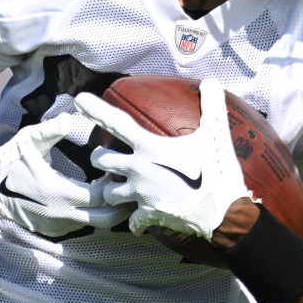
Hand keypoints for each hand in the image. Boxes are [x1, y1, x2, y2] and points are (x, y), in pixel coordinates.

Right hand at [0, 114, 130, 236]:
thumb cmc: (11, 160)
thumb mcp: (29, 140)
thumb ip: (51, 130)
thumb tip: (69, 118)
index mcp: (57, 193)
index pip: (99, 197)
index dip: (113, 185)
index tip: (117, 170)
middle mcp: (59, 215)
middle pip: (105, 219)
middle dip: (119, 206)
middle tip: (124, 186)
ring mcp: (56, 226)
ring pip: (93, 224)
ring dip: (104, 210)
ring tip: (108, 189)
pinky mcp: (52, 231)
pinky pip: (79, 226)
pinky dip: (89, 214)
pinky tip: (90, 198)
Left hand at [74, 79, 249, 239]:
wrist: (223, 212)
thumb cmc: (217, 171)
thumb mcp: (216, 134)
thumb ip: (211, 106)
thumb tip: (212, 82)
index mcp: (149, 147)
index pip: (116, 123)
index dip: (96, 109)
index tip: (79, 99)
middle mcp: (138, 170)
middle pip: (100, 160)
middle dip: (99, 156)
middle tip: (107, 156)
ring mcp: (141, 194)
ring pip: (107, 191)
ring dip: (110, 188)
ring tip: (118, 185)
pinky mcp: (148, 214)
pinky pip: (131, 220)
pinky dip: (134, 220)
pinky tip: (139, 219)